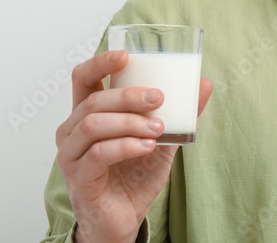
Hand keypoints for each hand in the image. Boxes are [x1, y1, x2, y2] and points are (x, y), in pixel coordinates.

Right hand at [56, 50, 212, 242]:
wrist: (124, 219)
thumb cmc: (135, 175)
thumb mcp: (162, 138)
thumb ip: (180, 113)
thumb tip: (205, 83)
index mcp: (87, 114)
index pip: (83, 78)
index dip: (100, 62)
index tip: (126, 56)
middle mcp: (72, 131)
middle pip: (93, 101)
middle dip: (129, 96)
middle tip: (159, 98)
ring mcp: (71, 155)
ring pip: (93, 124)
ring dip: (130, 122)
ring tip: (158, 128)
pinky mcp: (79, 178)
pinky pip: (99, 154)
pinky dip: (126, 145)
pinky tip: (147, 146)